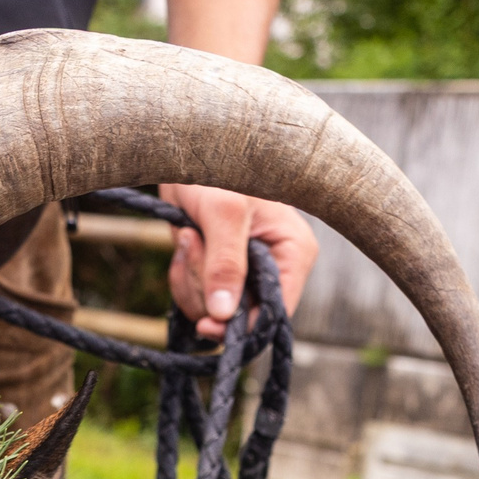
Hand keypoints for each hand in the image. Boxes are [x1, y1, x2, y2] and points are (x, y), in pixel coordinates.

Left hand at [159, 182, 317, 340]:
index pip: (277, 312)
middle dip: (207, 289)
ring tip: (190, 236)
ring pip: (214, 310)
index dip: (243, 326)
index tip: (208, 324)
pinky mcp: (220, 271)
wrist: (186, 151)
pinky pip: (199, 297)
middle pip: (240, 316)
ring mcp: (246, 272)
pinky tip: (185, 243)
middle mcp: (275, 267)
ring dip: (192, 279)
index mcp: (294, 253)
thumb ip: (225, 263)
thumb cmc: (218, 167)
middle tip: (195, 243)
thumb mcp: (224, 213)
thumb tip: (223, 315)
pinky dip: (184, 275)